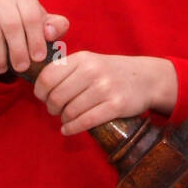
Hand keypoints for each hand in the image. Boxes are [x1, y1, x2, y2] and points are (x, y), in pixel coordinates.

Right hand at [0, 0, 69, 74]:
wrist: (8, 37)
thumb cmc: (34, 32)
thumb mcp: (50, 30)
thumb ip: (57, 27)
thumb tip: (49, 32)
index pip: (30, 16)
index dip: (35, 38)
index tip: (39, 57)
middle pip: (10, 24)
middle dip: (18, 49)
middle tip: (23, 67)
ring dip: (0, 56)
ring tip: (6, 70)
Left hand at [32, 52, 177, 135]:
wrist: (148, 78)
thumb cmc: (113, 72)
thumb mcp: (91, 61)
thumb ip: (68, 70)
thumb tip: (40, 87)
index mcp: (83, 58)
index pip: (47, 77)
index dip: (40, 92)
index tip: (43, 98)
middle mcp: (93, 71)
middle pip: (56, 97)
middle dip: (52, 108)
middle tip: (56, 111)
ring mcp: (105, 88)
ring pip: (70, 111)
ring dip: (64, 119)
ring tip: (67, 119)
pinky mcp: (116, 105)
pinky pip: (85, 121)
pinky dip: (72, 128)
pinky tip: (68, 129)